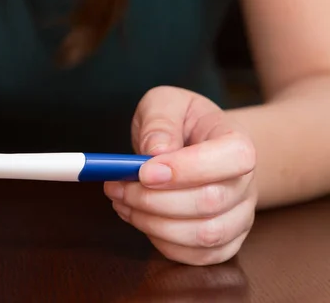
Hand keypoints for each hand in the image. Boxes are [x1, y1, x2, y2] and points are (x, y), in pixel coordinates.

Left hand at [104, 86, 256, 265]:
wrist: (200, 145)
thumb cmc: (182, 123)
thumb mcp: (166, 103)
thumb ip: (160, 121)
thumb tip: (155, 151)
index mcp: (237, 143)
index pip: (233, 158)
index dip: (188, 168)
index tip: (143, 171)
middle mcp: (246, 184)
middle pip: (209, 202)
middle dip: (152, 199)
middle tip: (116, 185)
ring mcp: (239, 217)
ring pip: (202, 235)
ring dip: (151, 222)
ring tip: (122, 201)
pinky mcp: (224, 242)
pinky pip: (197, 256)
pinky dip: (161, 242)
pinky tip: (139, 218)